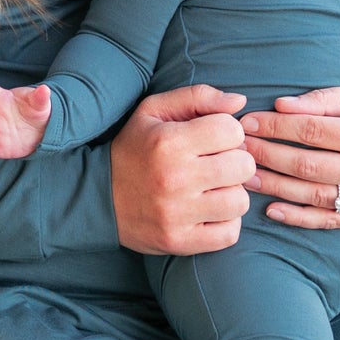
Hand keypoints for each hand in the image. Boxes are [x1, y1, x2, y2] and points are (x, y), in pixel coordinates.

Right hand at [110, 85, 256, 255]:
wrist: (96, 198)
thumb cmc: (133, 149)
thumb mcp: (154, 111)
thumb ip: (197, 97)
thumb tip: (239, 101)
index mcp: (169, 141)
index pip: (232, 131)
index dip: (228, 132)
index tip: (214, 140)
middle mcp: (175, 178)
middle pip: (243, 166)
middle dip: (235, 161)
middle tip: (216, 164)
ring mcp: (177, 214)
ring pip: (239, 201)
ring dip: (231, 193)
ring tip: (212, 189)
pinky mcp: (179, 242)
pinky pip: (229, 234)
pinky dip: (225, 223)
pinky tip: (208, 212)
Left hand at [241, 84, 339, 228]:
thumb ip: (327, 100)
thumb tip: (282, 107)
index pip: (314, 133)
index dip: (277, 127)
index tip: (248, 121)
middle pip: (309, 166)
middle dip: (267, 156)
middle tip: (236, 148)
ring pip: (315, 196)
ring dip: (274, 187)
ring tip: (243, 176)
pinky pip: (332, 220)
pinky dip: (299, 218)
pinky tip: (271, 210)